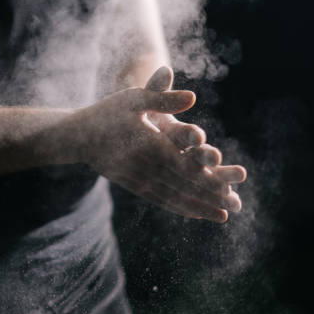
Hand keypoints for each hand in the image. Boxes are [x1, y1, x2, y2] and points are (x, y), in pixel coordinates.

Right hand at [75, 67, 245, 222]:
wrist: (77, 137)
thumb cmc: (107, 113)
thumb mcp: (134, 99)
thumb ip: (163, 98)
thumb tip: (193, 97)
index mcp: (151, 146)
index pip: (186, 167)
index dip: (210, 179)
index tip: (231, 189)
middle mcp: (147, 168)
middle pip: (185, 186)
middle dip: (211, 197)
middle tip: (236, 208)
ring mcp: (140, 180)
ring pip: (174, 197)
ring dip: (200, 207)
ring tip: (222, 216)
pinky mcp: (134, 185)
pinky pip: (160, 200)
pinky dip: (179, 207)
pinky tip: (194, 214)